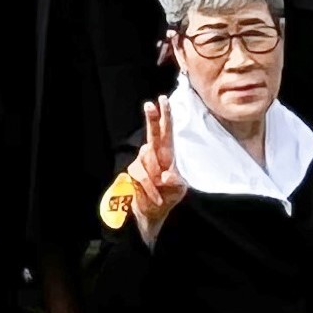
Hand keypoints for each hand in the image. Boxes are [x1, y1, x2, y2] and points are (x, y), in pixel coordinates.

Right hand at [122, 96, 184, 243]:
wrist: (152, 212)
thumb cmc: (168, 196)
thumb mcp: (178, 190)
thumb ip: (175, 182)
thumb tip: (166, 175)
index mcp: (168, 154)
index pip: (167, 132)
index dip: (165, 116)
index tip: (162, 100)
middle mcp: (153, 154)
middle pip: (152, 134)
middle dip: (152, 119)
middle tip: (150, 105)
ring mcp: (142, 161)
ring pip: (148, 161)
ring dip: (156, 177)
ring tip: (161, 190)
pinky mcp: (134, 171)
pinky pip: (142, 176)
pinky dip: (150, 188)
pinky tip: (156, 197)